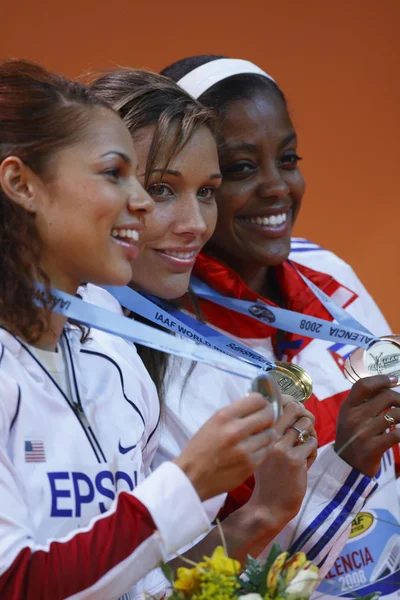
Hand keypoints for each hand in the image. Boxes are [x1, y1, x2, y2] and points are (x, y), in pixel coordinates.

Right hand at [174, 393, 276, 500]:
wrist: (192, 477)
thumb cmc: (200, 448)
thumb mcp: (212, 422)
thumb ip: (234, 414)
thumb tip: (258, 407)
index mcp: (224, 416)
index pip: (257, 400)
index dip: (262, 403)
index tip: (260, 408)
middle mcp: (235, 431)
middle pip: (268, 415)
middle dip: (268, 417)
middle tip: (264, 421)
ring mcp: (244, 449)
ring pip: (270, 434)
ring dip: (266, 434)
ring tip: (258, 437)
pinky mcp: (250, 465)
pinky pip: (267, 451)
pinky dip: (263, 449)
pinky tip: (254, 449)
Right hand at [248, 396, 317, 523]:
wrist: (268, 505)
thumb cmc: (269, 478)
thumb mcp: (264, 451)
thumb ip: (275, 432)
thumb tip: (295, 410)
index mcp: (260, 433)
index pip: (277, 404)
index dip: (292, 403)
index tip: (297, 411)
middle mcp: (269, 436)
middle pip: (294, 408)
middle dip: (305, 414)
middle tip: (306, 427)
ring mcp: (282, 448)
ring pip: (306, 424)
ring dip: (310, 434)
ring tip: (305, 448)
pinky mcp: (295, 459)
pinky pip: (312, 442)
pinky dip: (312, 450)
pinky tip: (305, 462)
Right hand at [335, 375, 399, 476]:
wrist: (347, 466)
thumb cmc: (352, 437)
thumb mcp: (349, 417)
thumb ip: (362, 403)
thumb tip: (386, 386)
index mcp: (347, 407)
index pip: (363, 385)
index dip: (381, 379)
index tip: (394, 379)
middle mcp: (354, 418)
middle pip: (385, 396)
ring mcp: (363, 433)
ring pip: (396, 414)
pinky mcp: (373, 448)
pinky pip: (397, 434)